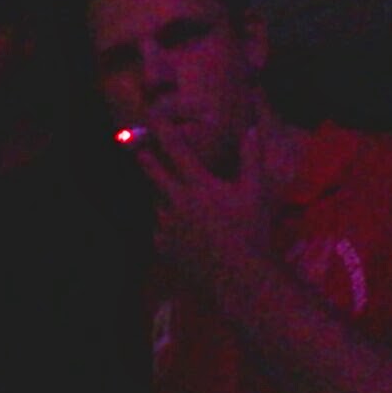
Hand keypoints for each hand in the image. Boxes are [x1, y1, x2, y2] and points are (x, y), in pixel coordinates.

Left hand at [133, 121, 272, 292]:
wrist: (240, 276)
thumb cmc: (253, 231)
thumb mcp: (256, 192)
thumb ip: (251, 159)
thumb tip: (251, 130)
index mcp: (199, 185)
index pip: (176, 149)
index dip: (162, 130)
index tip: (151, 116)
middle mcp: (177, 201)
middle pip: (153, 172)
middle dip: (143, 156)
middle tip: (135, 146)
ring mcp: (167, 225)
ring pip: (158, 202)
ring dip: (164, 198)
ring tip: (181, 203)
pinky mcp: (163, 246)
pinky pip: (160, 228)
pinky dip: (168, 225)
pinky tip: (184, 232)